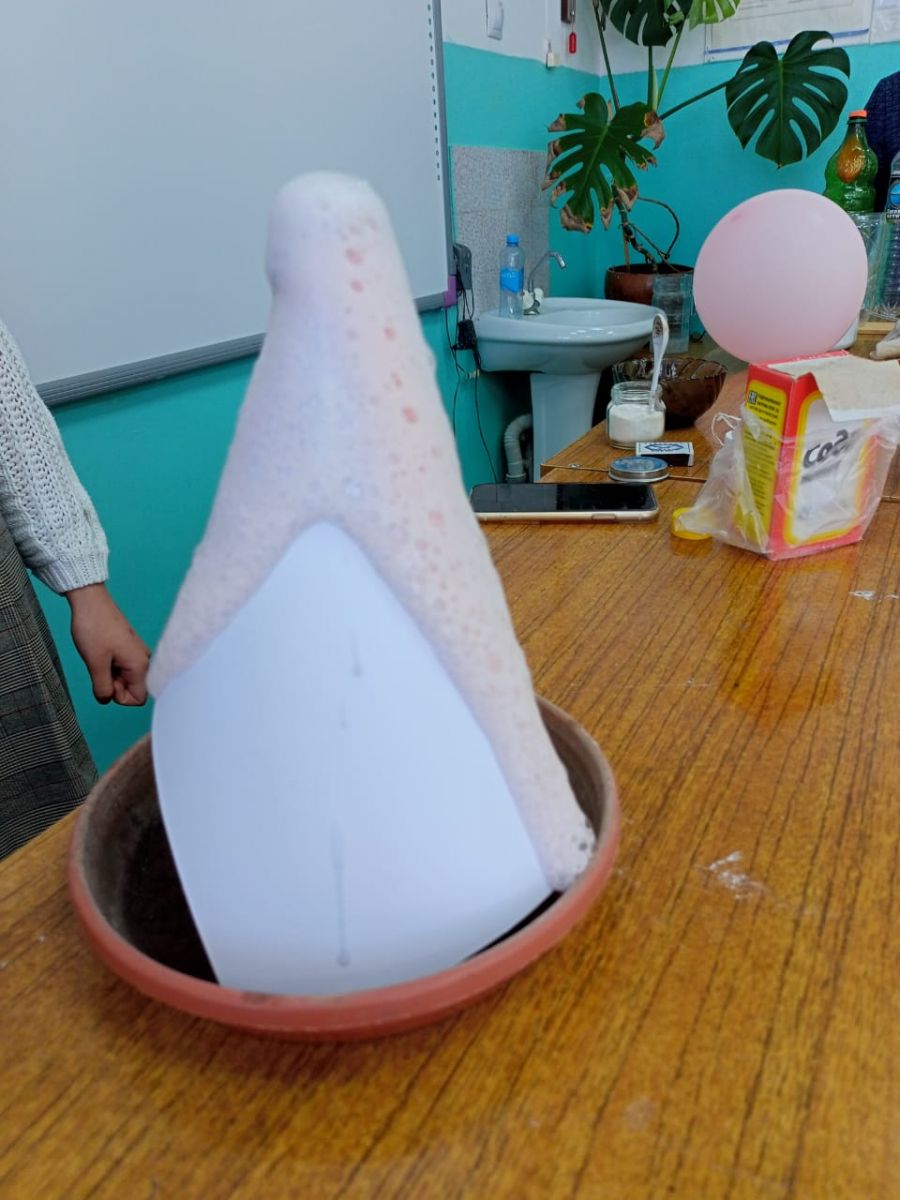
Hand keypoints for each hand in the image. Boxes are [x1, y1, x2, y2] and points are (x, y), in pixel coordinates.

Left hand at [66, 583, 150, 705]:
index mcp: (140, 665)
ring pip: (126, 678)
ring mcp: (136, 653)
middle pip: (132, 688)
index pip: (139, 698)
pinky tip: (101, 653)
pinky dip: (110, 666)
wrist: (90, 601)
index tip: (105, 681)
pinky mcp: (128, 648)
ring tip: (99, 658)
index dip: (119, 697)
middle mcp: (143, 660)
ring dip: (110, 675)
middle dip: (114, 685)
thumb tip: (106, 699)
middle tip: (99, 668)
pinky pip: (123, 667)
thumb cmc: (94, 628)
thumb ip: (103, 688)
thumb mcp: (95, 664)